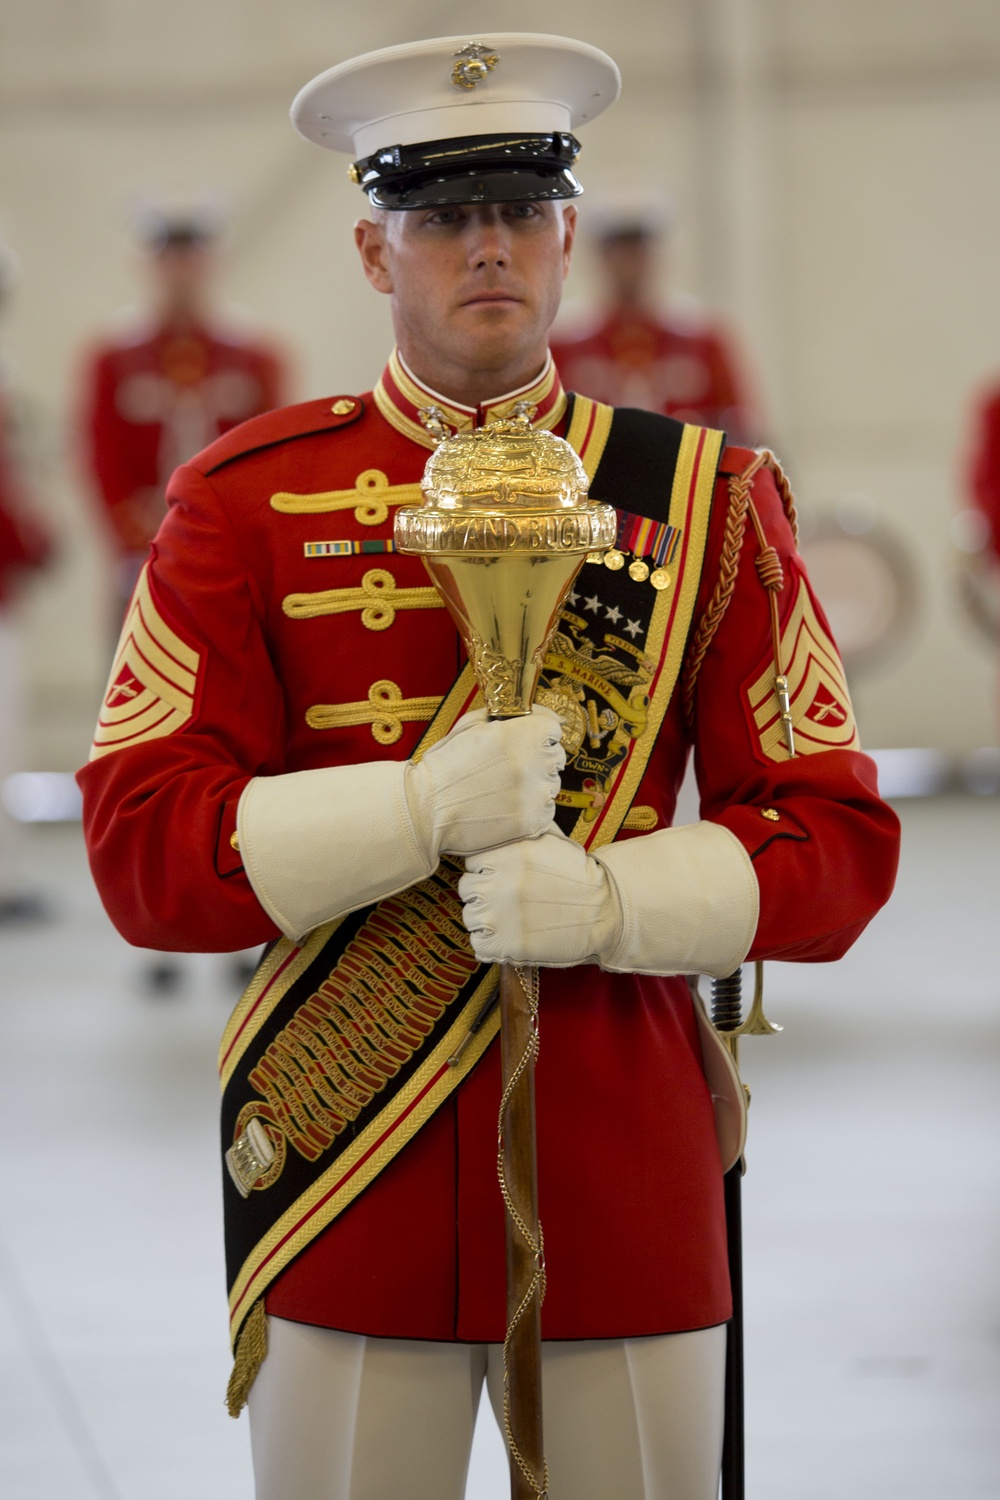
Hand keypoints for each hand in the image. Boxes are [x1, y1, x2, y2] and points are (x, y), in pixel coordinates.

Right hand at [404, 705, 565, 859]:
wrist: (426, 808)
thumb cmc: (445, 765)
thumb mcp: (472, 726)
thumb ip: (508, 716)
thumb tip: (538, 714)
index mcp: (525, 732)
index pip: (554, 728)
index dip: (538, 735)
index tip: (525, 743)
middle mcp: (538, 761)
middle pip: (555, 757)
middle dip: (537, 761)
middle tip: (507, 771)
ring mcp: (538, 793)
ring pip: (551, 786)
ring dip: (534, 787)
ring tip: (501, 792)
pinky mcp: (534, 821)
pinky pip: (545, 812)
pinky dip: (530, 811)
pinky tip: (504, 809)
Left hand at [458, 830, 621, 966]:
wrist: (603, 910)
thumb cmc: (578, 874)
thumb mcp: (551, 839)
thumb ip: (523, 830)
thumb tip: (509, 815)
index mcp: (503, 856)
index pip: (472, 863)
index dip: (487, 871)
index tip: (504, 878)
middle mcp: (495, 884)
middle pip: (466, 890)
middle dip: (483, 894)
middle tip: (507, 900)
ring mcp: (496, 916)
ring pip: (470, 918)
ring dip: (486, 920)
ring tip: (512, 920)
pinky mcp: (503, 945)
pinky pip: (478, 945)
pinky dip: (490, 945)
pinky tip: (511, 937)